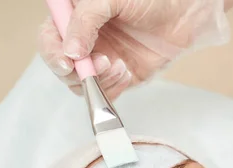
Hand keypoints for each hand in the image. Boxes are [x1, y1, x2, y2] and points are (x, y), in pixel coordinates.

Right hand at [39, 0, 232, 99]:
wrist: (183, 16)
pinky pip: (104, 93)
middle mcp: (84, 41)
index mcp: (75, 18)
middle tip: (101, 63)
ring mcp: (99, 60)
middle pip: (61, 66)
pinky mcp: (118, 77)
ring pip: (80, 84)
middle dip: (78, 71)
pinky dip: (112, 89)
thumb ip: (86, 21)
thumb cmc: (149, 0)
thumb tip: (70, 52)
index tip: (68, 62)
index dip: (52, 52)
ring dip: (98, 80)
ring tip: (119, 65)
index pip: (49, 38)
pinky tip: (127, 72)